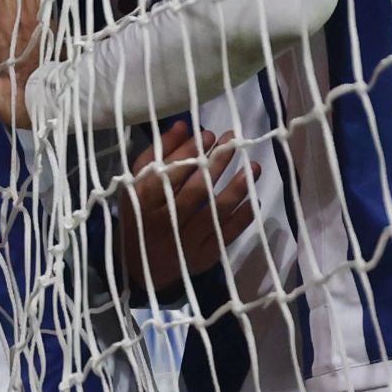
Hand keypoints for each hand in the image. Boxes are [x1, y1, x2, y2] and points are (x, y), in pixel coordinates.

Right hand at [116, 124, 261, 296]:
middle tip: (233, 142)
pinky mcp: (203, 257)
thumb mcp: (137, 183)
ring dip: (238, 188)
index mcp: (144, 200)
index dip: (191, 151)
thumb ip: (158, 153)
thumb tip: (184, 125)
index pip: (170, 172)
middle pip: (196, 189)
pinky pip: (227, 234)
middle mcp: (164, 222)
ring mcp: (185, 242)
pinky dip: (243, 216)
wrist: (140, 267)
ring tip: (254, 167)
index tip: (209, 135)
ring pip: (215, 212)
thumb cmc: (140, 216)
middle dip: (218, 163)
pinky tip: (254, 199)